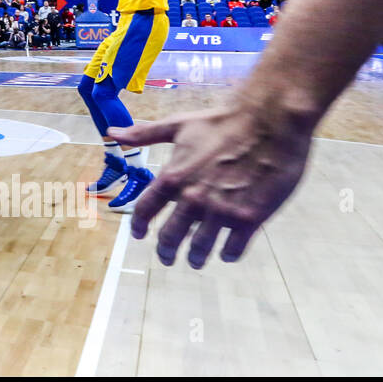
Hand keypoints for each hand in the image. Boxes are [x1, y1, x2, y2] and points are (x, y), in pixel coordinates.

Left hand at [109, 99, 313, 268]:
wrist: (270, 122)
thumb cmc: (223, 121)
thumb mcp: (179, 124)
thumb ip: (145, 134)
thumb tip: (112, 133)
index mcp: (173, 177)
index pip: (145, 210)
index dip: (138, 225)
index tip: (138, 234)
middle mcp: (193, 199)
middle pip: (171, 236)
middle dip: (166, 250)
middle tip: (167, 257)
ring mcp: (222, 211)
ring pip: (201, 247)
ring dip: (196, 257)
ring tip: (195, 260)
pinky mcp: (250, 218)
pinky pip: (234, 247)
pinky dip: (228, 254)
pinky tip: (226, 253)